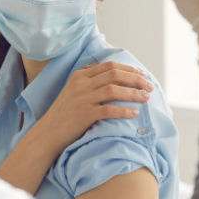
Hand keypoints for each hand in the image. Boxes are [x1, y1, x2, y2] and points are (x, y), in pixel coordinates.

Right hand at [35, 61, 153, 150]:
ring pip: (114, 90)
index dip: (129, 69)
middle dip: (136, 79)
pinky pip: (109, 110)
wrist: (48, 132)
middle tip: (149, 87)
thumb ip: (87, 77)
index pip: (110, 66)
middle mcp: (81, 84)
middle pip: (115, 75)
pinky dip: (124, 110)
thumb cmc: (64, 113)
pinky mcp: (84, 115)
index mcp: (79, 76)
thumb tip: (104, 66)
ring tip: (146, 98)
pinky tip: (134, 113)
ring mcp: (82, 99)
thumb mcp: (73, 89)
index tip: (143, 76)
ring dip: (133, 93)